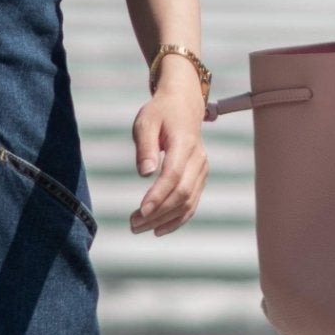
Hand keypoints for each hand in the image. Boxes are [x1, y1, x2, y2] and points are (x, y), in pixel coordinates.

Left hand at [130, 60, 209, 234]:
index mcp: (184, 143)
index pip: (174, 175)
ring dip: (164, 219)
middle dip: (158, 213)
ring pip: (188, 202)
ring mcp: (202, 169)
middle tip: (132, 224)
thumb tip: (145, 173)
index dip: (158, 195)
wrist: (184, 104)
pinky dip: (177, 219)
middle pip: (182, 193)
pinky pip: (192, 203)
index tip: (140, 211)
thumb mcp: (145, 122)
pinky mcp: (200, 177)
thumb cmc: (160, 113)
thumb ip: (145, 147)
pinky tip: (158, 229)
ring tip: (139, 228)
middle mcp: (198, 158)